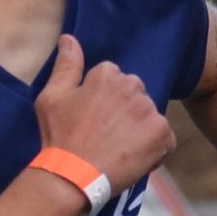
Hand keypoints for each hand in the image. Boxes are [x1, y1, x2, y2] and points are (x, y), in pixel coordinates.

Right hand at [33, 34, 176, 188]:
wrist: (72, 177)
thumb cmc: (59, 137)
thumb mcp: (51, 97)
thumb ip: (66, 65)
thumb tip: (69, 38)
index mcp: (107, 74)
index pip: (113, 80)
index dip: (102, 102)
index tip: (91, 120)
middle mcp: (132, 86)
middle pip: (135, 96)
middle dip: (124, 113)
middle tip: (104, 136)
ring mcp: (149, 111)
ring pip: (148, 117)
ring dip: (138, 131)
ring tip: (117, 150)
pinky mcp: (162, 134)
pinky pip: (165, 139)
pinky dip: (154, 150)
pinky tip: (132, 159)